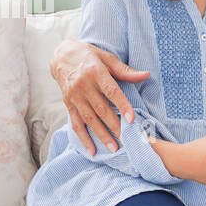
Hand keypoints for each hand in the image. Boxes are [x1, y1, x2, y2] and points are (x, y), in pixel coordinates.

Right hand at [50, 39, 150, 155]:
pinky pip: (76, 123)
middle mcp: (83, 85)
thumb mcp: (106, 57)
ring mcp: (74, 96)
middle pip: (101, 109)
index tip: (132, 119)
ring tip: (114, 148)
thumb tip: (145, 75)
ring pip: (89, 119)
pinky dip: (83, 138)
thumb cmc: (88, 55)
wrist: (61, 56)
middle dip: (114, 126)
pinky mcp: (68, 104)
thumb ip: (124, 70)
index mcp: (95, 71)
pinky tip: (92, 150)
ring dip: (102, 135)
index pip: (111, 91)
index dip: (122, 105)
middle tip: (127, 140)